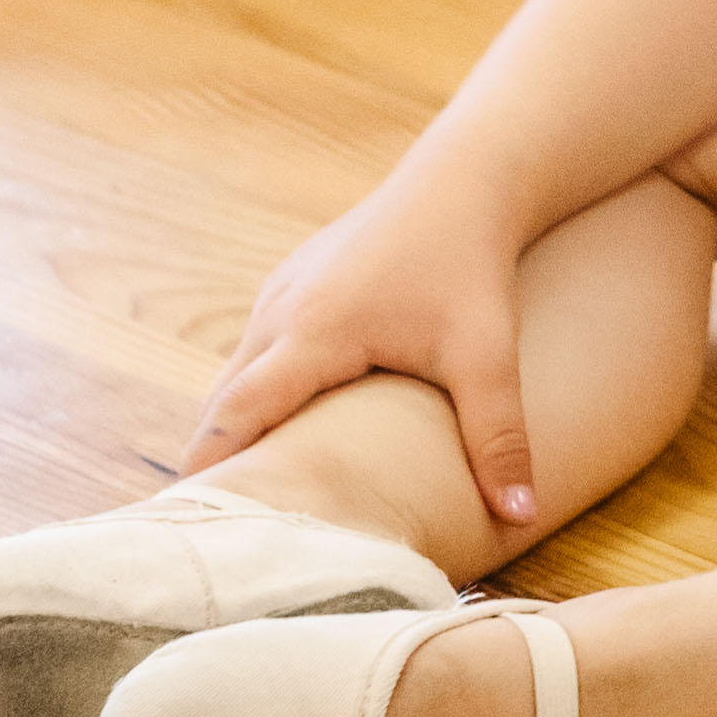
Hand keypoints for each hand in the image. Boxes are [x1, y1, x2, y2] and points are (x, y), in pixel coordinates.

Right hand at [193, 162, 550, 531]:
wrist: (464, 182)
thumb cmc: (472, 266)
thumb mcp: (488, 355)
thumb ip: (499, 439)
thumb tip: (520, 519)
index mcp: (313, 332)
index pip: (238, 416)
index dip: (214, 472)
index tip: (196, 531)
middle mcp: (279, 311)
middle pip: (223, 403)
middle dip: (216, 463)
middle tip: (215, 534)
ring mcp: (279, 293)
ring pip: (235, 376)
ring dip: (235, 429)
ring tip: (243, 497)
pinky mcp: (291, 284)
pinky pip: (257, 352)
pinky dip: (255, 395)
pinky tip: (279, 435)